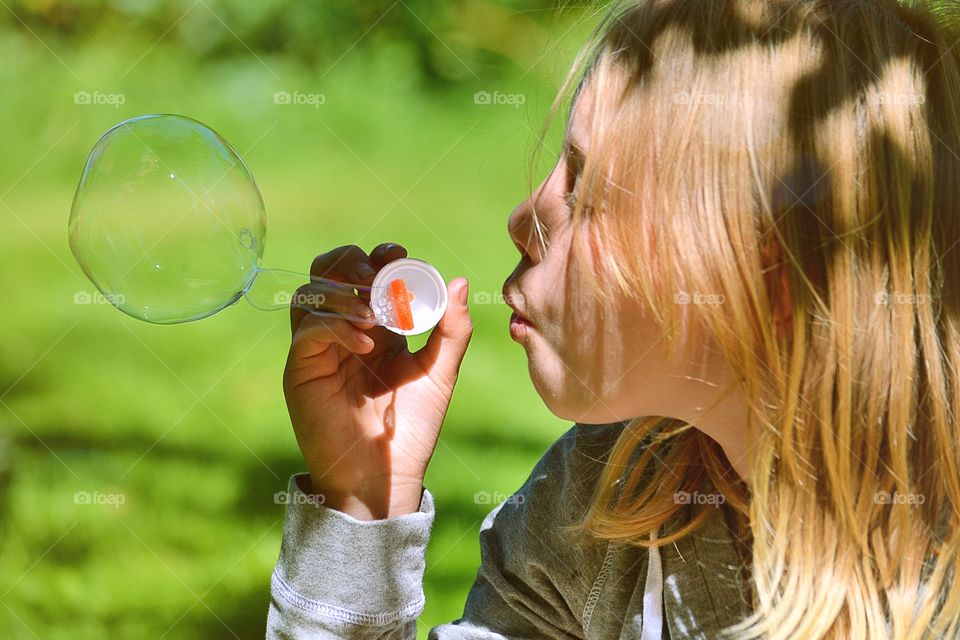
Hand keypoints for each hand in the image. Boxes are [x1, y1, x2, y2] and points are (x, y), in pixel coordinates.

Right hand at [282, 243, 472, 519]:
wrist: (384, 476)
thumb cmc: (411, 429)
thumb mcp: (439, 374)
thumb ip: (451, 331)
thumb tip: (458, 282)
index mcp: (376, 325)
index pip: (365, 271)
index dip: (380, 257)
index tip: (402, 258)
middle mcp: (343, 329)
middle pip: (328, 271)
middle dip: (352, 262)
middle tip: (380, 275)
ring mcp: (319, 347)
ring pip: (311, 293)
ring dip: (343, 292)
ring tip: (376, 313)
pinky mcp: (302, 368)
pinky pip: (309, 329)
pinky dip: (336, 324)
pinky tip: (366, 342)